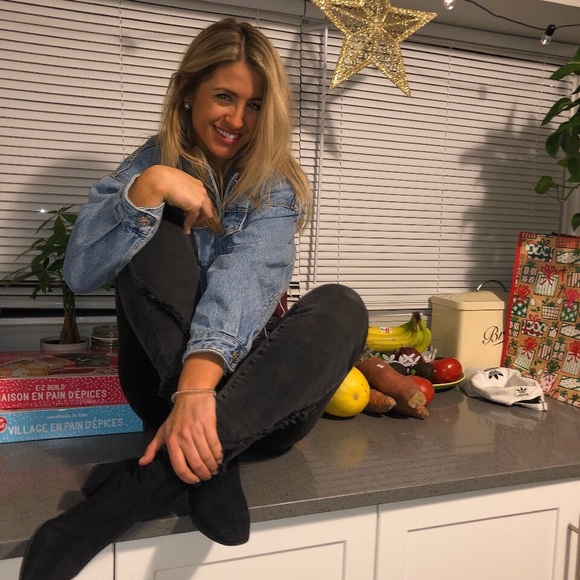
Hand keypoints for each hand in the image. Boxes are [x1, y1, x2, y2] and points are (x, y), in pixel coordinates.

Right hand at [128, 165, 216, 233]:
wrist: (159, 180)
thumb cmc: (162, 180)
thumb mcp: (175, 184)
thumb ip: (181, 190)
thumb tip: (178, 199)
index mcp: (196, 183)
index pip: (202, 198)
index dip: (198, 208)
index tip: (190, 214)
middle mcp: (201, 189)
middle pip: (208, 206)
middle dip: (201, 216)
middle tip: (192, 223)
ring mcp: (201, 197)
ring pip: (206, 214)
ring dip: (197, 221)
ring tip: (189, 226)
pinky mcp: (197, 204)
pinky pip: (194, 218)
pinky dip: (189, 224)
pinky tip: (184, 227)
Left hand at [138, 353, 224, 483]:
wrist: (191, 394)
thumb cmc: (176, 415)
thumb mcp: (162, 431)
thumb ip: (152, 448)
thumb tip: (142, 463)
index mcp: (171, 441)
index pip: (179, 466)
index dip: (188, 477)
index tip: (195, 481)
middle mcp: (183, 438)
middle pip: (195, 463)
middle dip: (203, 473)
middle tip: (208, 476)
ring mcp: (196, 431)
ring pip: (206, 455)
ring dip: (212, 465)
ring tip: (214, 468)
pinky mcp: (208, 425)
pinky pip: (215, 445)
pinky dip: (218, 454)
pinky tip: (219, 458)